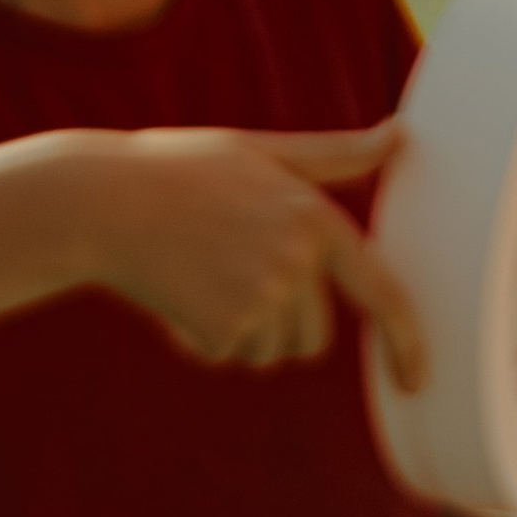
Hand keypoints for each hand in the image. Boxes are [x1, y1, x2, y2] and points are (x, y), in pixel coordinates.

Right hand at [74, 121, 426, 389]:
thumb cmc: (180, 171)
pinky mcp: (225, 327)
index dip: (407, 344)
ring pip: (271, 352)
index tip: (416, 381)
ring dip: (238, 334)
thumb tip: (400, 135)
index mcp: (315, 218)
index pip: (383, 295)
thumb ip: (333, 157)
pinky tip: (174, 296)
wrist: (100, 200)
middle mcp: (299, 258)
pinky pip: (228, 356)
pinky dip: (201, 339)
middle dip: (279, 327)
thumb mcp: (260, 151)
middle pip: (315, 338)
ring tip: (197, 279)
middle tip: (226, 279)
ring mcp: (263, 295)